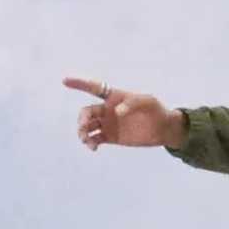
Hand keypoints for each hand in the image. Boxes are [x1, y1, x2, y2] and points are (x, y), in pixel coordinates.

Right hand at [64, 76, 186, 150]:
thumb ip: (134, 103)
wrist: (163, 130)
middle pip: (86, 112)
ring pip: (87, 127)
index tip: (65, 81)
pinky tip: (93, 148)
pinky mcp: (110, 137)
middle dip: (81, 120)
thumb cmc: (157, 110)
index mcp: (114, 96)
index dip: (80, 83)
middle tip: (84, 128)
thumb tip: (117, 111)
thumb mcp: (149, 101)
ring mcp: (108, 123)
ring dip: (83, 133)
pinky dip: (90, 143)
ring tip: (88, 142)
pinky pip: (94, 139)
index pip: (94, 88)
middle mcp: (107, 109)